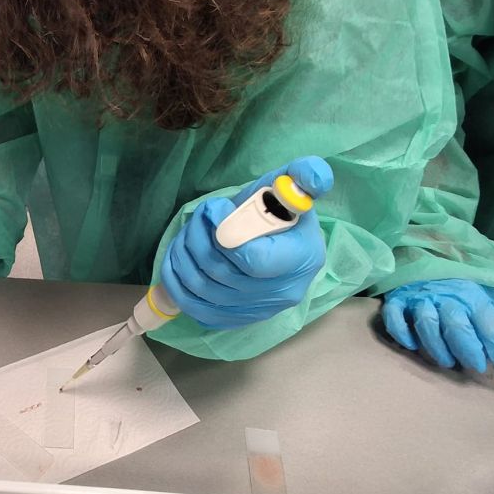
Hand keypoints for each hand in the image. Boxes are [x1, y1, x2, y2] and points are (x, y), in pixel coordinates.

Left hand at [160, 156, 332, 329]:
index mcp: (302, 258)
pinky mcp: (234, 319)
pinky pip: (194, 306)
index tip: (215, 208)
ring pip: (203, 288)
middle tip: (199, 214)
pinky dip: (177, 280)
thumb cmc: (277, 207)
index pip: (255, 260)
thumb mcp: (292, 183)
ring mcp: (258, 310)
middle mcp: (283, 291)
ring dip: (185, 255)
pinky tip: (180, 256)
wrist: (271, 237)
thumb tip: (316, 178)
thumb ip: (305, 174)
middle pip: (223, 273)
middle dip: (199, 238)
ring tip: (190, 231)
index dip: (225, 234)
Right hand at [383, 279, 493, 380]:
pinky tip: (411, 346)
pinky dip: (401, 333)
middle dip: (469, 349)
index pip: (491, 325)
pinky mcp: (398, 301)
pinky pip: (394, 318)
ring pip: (426, 323)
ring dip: (437, 346)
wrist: (433, 257)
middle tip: (479, 368)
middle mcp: (447, 296)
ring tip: (448, 363)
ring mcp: (420, 298)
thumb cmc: (470, 287)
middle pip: (457, 324)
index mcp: (476, 295)